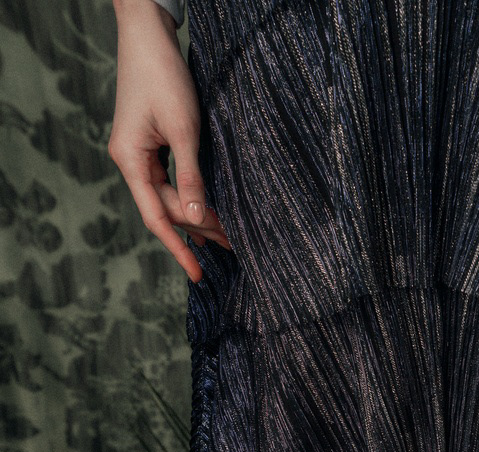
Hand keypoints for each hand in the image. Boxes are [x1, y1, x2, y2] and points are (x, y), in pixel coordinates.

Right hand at [107, 0, 231, 282]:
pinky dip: (192, 197)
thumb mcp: (183, 129)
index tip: (196, 275)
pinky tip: (210, 211)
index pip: (156, 218)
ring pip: (171, 197)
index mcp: (130, 160)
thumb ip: (191, 176)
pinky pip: (171, 181)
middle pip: (167, 209)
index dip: (177, 248)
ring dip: (198, 216)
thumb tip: (198, 220)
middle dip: (198, 230)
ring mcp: (140, 154)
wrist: (149, 35)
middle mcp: (131, 161)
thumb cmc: (164, 75)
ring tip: (228, 237)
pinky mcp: (151, 144)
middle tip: (234, 248)